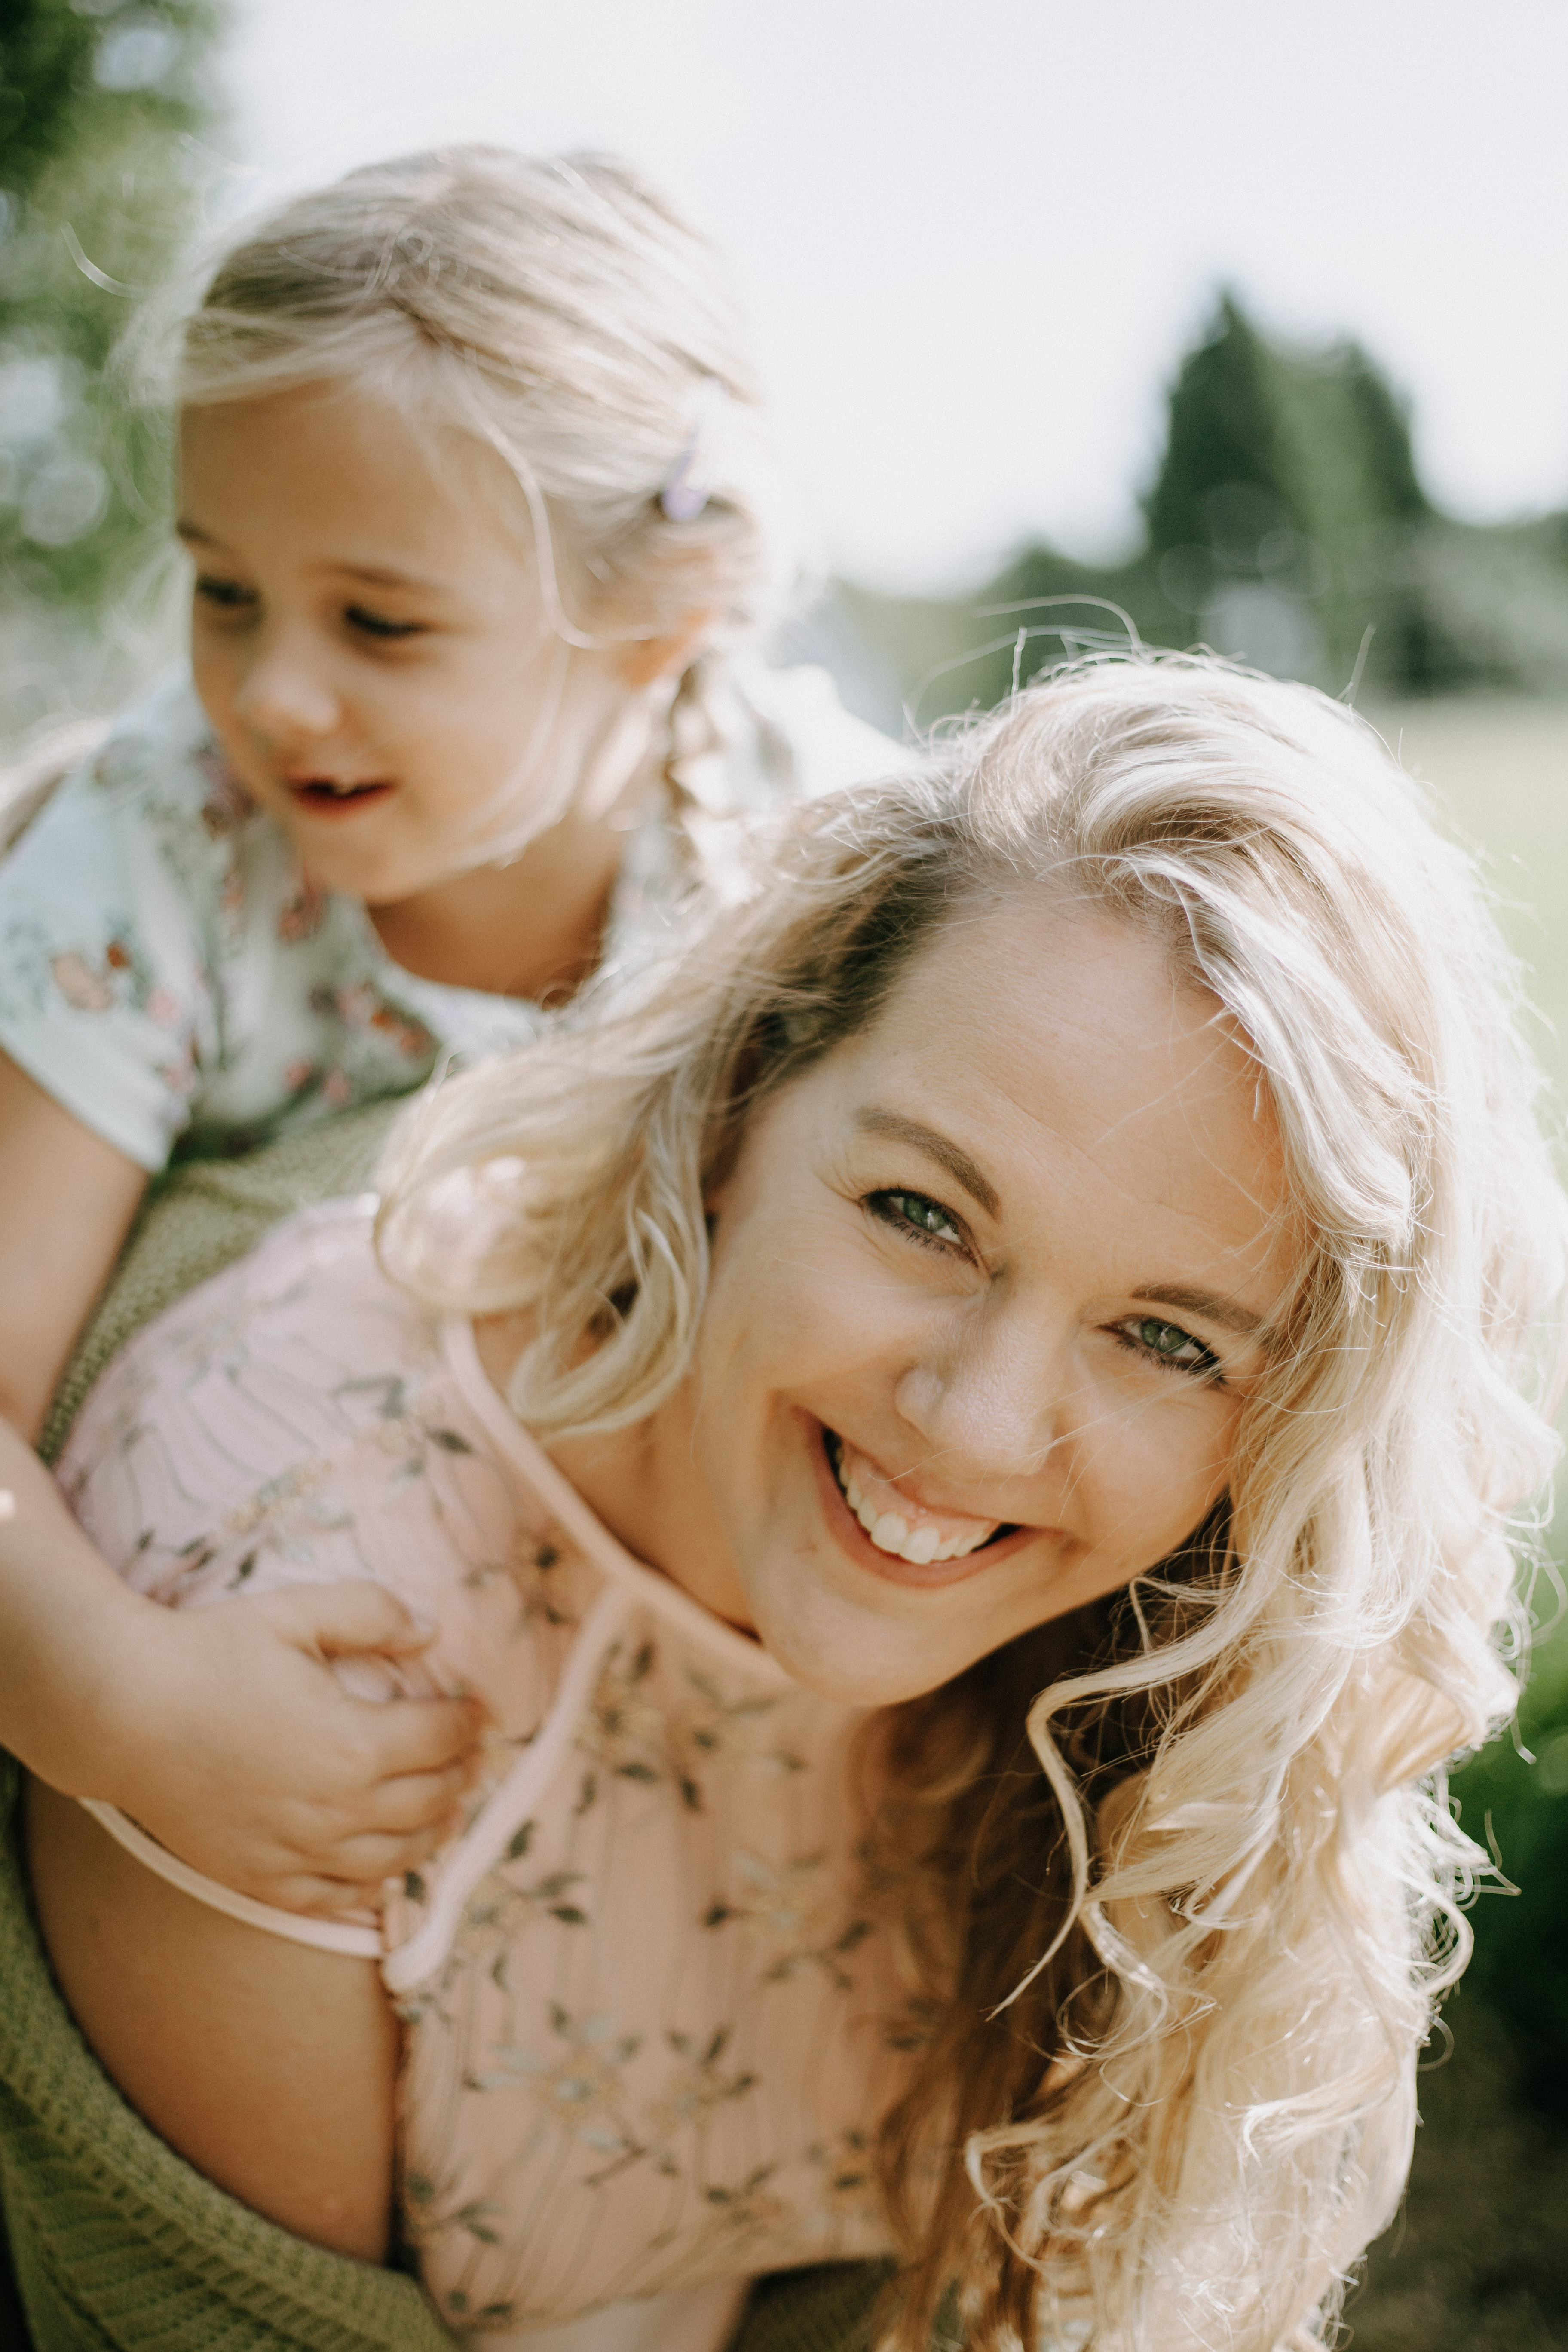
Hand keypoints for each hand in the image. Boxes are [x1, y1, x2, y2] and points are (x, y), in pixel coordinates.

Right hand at [86, 1583, 485, 1914]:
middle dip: (460, 1777)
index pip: (441, 1739)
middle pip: (428, 1801)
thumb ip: (371, 1614)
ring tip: (449, 1815)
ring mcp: (296, 1851)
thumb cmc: (207, 1653)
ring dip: (430, 1834)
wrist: (120, 1711)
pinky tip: (381, 1873)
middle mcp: (335, 1809)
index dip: (469, 1722)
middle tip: (472, 1760)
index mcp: (355, 1743)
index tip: (481, 1711)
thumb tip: (430, 1630)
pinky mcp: (257, 1877)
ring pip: (391, 1858)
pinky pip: (331, 1899)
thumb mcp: (295, 1612)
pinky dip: (368, 1889)